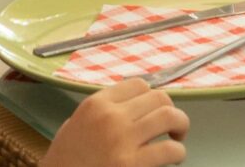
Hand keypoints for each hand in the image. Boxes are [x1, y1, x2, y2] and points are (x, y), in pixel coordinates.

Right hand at [47, 78, 188, 166]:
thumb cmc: (64, 162)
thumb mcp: (73, 126)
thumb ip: (99, 113)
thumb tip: (130, 106)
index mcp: (96, 104)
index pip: (138, 85)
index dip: (151, 98)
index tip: (153, 111)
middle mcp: (111, 117)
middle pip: (159, 98)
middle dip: (171, 111)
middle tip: (172, 127)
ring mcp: (123, 140)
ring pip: (169, 117)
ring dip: (180, 127)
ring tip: (177, 139)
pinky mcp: (132, 165)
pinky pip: (170, 150)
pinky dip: (178, 153)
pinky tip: (173, 159)